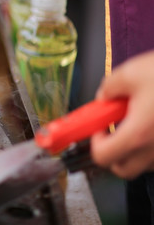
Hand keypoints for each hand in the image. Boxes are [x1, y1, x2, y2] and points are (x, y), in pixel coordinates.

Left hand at [90, 50, 153, 178]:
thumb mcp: (132, 72)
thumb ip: (109, 88)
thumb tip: (104, 96)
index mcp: (138, 134)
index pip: (103, 156)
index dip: (95, 141)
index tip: (100, 126)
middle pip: (123, 169)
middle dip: (113, 151)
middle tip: (115, 128)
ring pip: (145, 164)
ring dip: (136, 148)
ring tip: (141, 119)